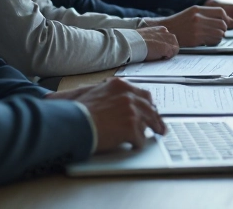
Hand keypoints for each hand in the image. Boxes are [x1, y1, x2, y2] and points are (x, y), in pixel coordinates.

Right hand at [50, 77, 165, 152]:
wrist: (73, 123)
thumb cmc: (78, 111)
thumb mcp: (95, 92)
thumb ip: (111, 95)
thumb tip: (119, 103)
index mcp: (120, 86)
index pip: (142, 94)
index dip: (148, 104)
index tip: (151, 110)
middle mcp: (128, 96)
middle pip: (149, 108)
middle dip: (156, 118)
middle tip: (160, 126)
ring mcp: (131, 111)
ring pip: (148, 122)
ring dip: (150, 130)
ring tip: (155, 136)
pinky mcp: (131, 127)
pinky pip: (140, 138)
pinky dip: (138, 143)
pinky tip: (136, 146)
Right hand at [136, 26, 178, 60]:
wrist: (132, 42)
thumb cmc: (135, 40)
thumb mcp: (146, 35)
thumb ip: (153, 38)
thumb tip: (153, 44)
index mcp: (161, 29)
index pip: (168, 38)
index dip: (165, 45)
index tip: (159, 49)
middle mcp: (167, 33)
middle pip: (174, 43)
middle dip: (169, 49)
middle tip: (159, 54)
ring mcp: (168, 40)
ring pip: (175, 49)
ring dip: (168, 54)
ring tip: (158, 56)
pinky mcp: (168, 48)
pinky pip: (171, 55)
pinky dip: (166, 58)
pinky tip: (157, 58)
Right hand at [148, 6, 232, 46]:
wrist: (165, 32)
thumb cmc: (180, 23)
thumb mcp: (192, 13)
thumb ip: (209, 15)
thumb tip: (232, 21)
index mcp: (197, 9)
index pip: (220, 12)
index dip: (226, 18)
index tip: (226, 22)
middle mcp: (198, 18)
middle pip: (222, 23)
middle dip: (223, 29)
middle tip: (219, 31)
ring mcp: (197, 29)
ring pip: (219, 33)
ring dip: (219, 36)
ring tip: (212, 36)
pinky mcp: (195, 40)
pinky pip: (213, 41)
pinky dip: (214, 42)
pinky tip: (208, 41)